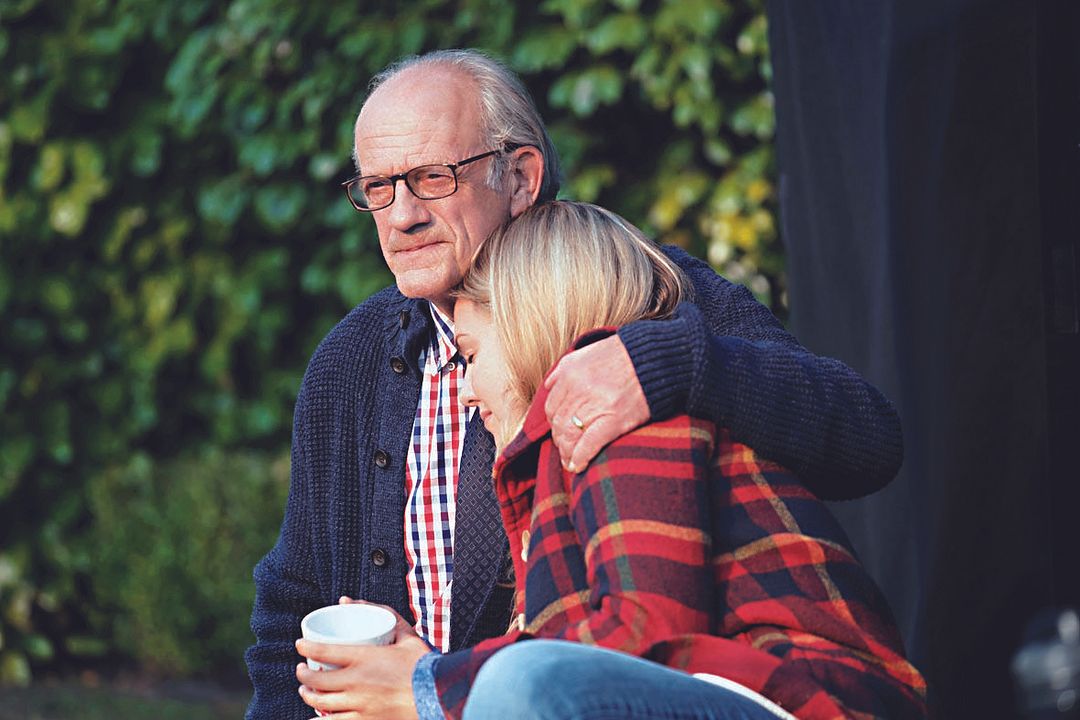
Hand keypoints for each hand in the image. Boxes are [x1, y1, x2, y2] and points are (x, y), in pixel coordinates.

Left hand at [296, 598, 428, 719]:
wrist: (439, 696)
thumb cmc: (423, 665)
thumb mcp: (406, 636)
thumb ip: (384, 615)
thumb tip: (349, 600)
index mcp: (365, 658)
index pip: (323, 652)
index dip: (305, 648)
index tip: (299, 645)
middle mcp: (357, 683)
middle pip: (316, 681)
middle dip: (302, 675)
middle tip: (301, 670)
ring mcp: (360, 705)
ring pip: (321, 704)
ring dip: (308, 696)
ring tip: (306, 691)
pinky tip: (315, 718)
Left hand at [544, 335, 649, 471]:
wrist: (656, 358)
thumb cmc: (624, 355)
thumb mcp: (588, 352)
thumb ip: (566, 368)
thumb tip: (550, 385)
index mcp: (571, 373)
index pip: (551, 407)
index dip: (554, 423)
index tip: (560, 430)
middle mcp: (579, 389)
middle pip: (558, 424)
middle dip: (560, 439)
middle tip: (565, 448)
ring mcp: (596, 406)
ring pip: (569, 436)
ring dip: (567, 452)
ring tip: (570, 461)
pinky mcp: (614, 420)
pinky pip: (589, 444)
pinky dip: (580, 458)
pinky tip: (578, 466)